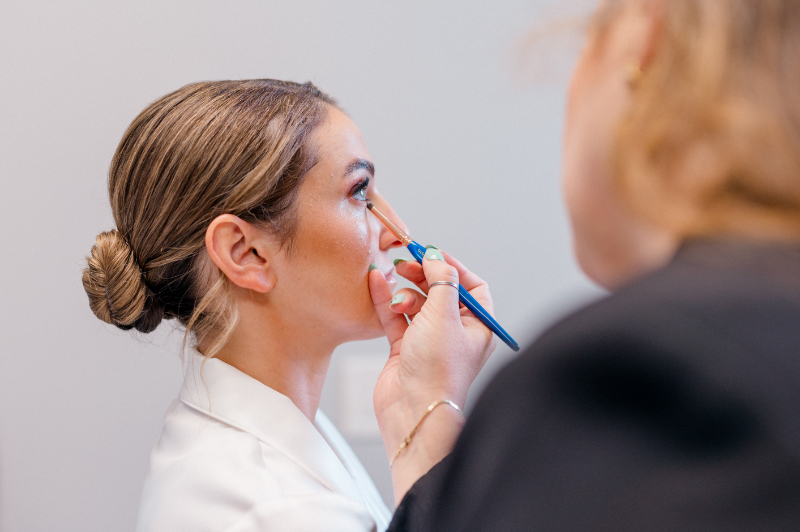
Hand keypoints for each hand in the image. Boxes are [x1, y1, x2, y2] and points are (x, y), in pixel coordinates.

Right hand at [369, 248, 497, 501]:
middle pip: (441, 292)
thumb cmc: (437, 370)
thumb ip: (441, 280)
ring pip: (417, 303)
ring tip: (396, 293)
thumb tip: (436, 256)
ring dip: (405, 292)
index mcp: (478, 327)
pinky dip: (387, 301)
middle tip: (406, 262)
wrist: (413, 411)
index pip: (472, 287)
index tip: (432, 253)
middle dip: (423, 275)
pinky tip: (376, 283)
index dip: (453, 268)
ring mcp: (429, 341)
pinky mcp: (405, 349)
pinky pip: (396, 317)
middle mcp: (456, 333)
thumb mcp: (444, 314)